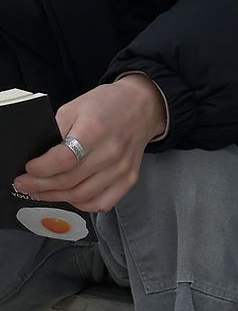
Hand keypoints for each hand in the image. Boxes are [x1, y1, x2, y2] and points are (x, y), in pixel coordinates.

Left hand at [13, 74, 167, 211]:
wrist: (140, 108)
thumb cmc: (106, 106)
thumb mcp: (75, 108)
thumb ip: (57, 132)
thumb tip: (39, 157)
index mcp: (95, 129)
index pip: (64, 159)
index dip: (42, 169)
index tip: (28, 169)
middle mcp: (111, 152)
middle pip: (70, 180)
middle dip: (41, 186)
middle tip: (25, 185)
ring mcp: (121, 169)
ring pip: (82, 195)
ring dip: (57, 197)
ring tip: (41, 192)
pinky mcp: (128, 180)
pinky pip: (102, 203)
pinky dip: (82, 204)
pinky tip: (69, 197)